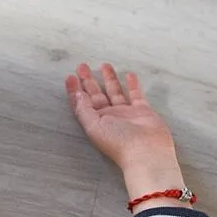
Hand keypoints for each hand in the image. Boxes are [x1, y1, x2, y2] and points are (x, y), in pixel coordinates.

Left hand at [66, 62, 187, 190]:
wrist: (146, 151)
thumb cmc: (118, 142)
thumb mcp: (94, 126)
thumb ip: (84, 110)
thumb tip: (77, 94)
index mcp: (95, 122)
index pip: (82, 103)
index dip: (75, 90)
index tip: (70, 77)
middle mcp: (109, 117)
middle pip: (96, 95)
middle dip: (88, 80)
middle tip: (82, 66)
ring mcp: (126, 113)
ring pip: (115, 92)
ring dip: (109, 79)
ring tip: (104, 65)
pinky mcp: (142, 111)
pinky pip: (135, 95)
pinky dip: (132, 85)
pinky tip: (128, 74)